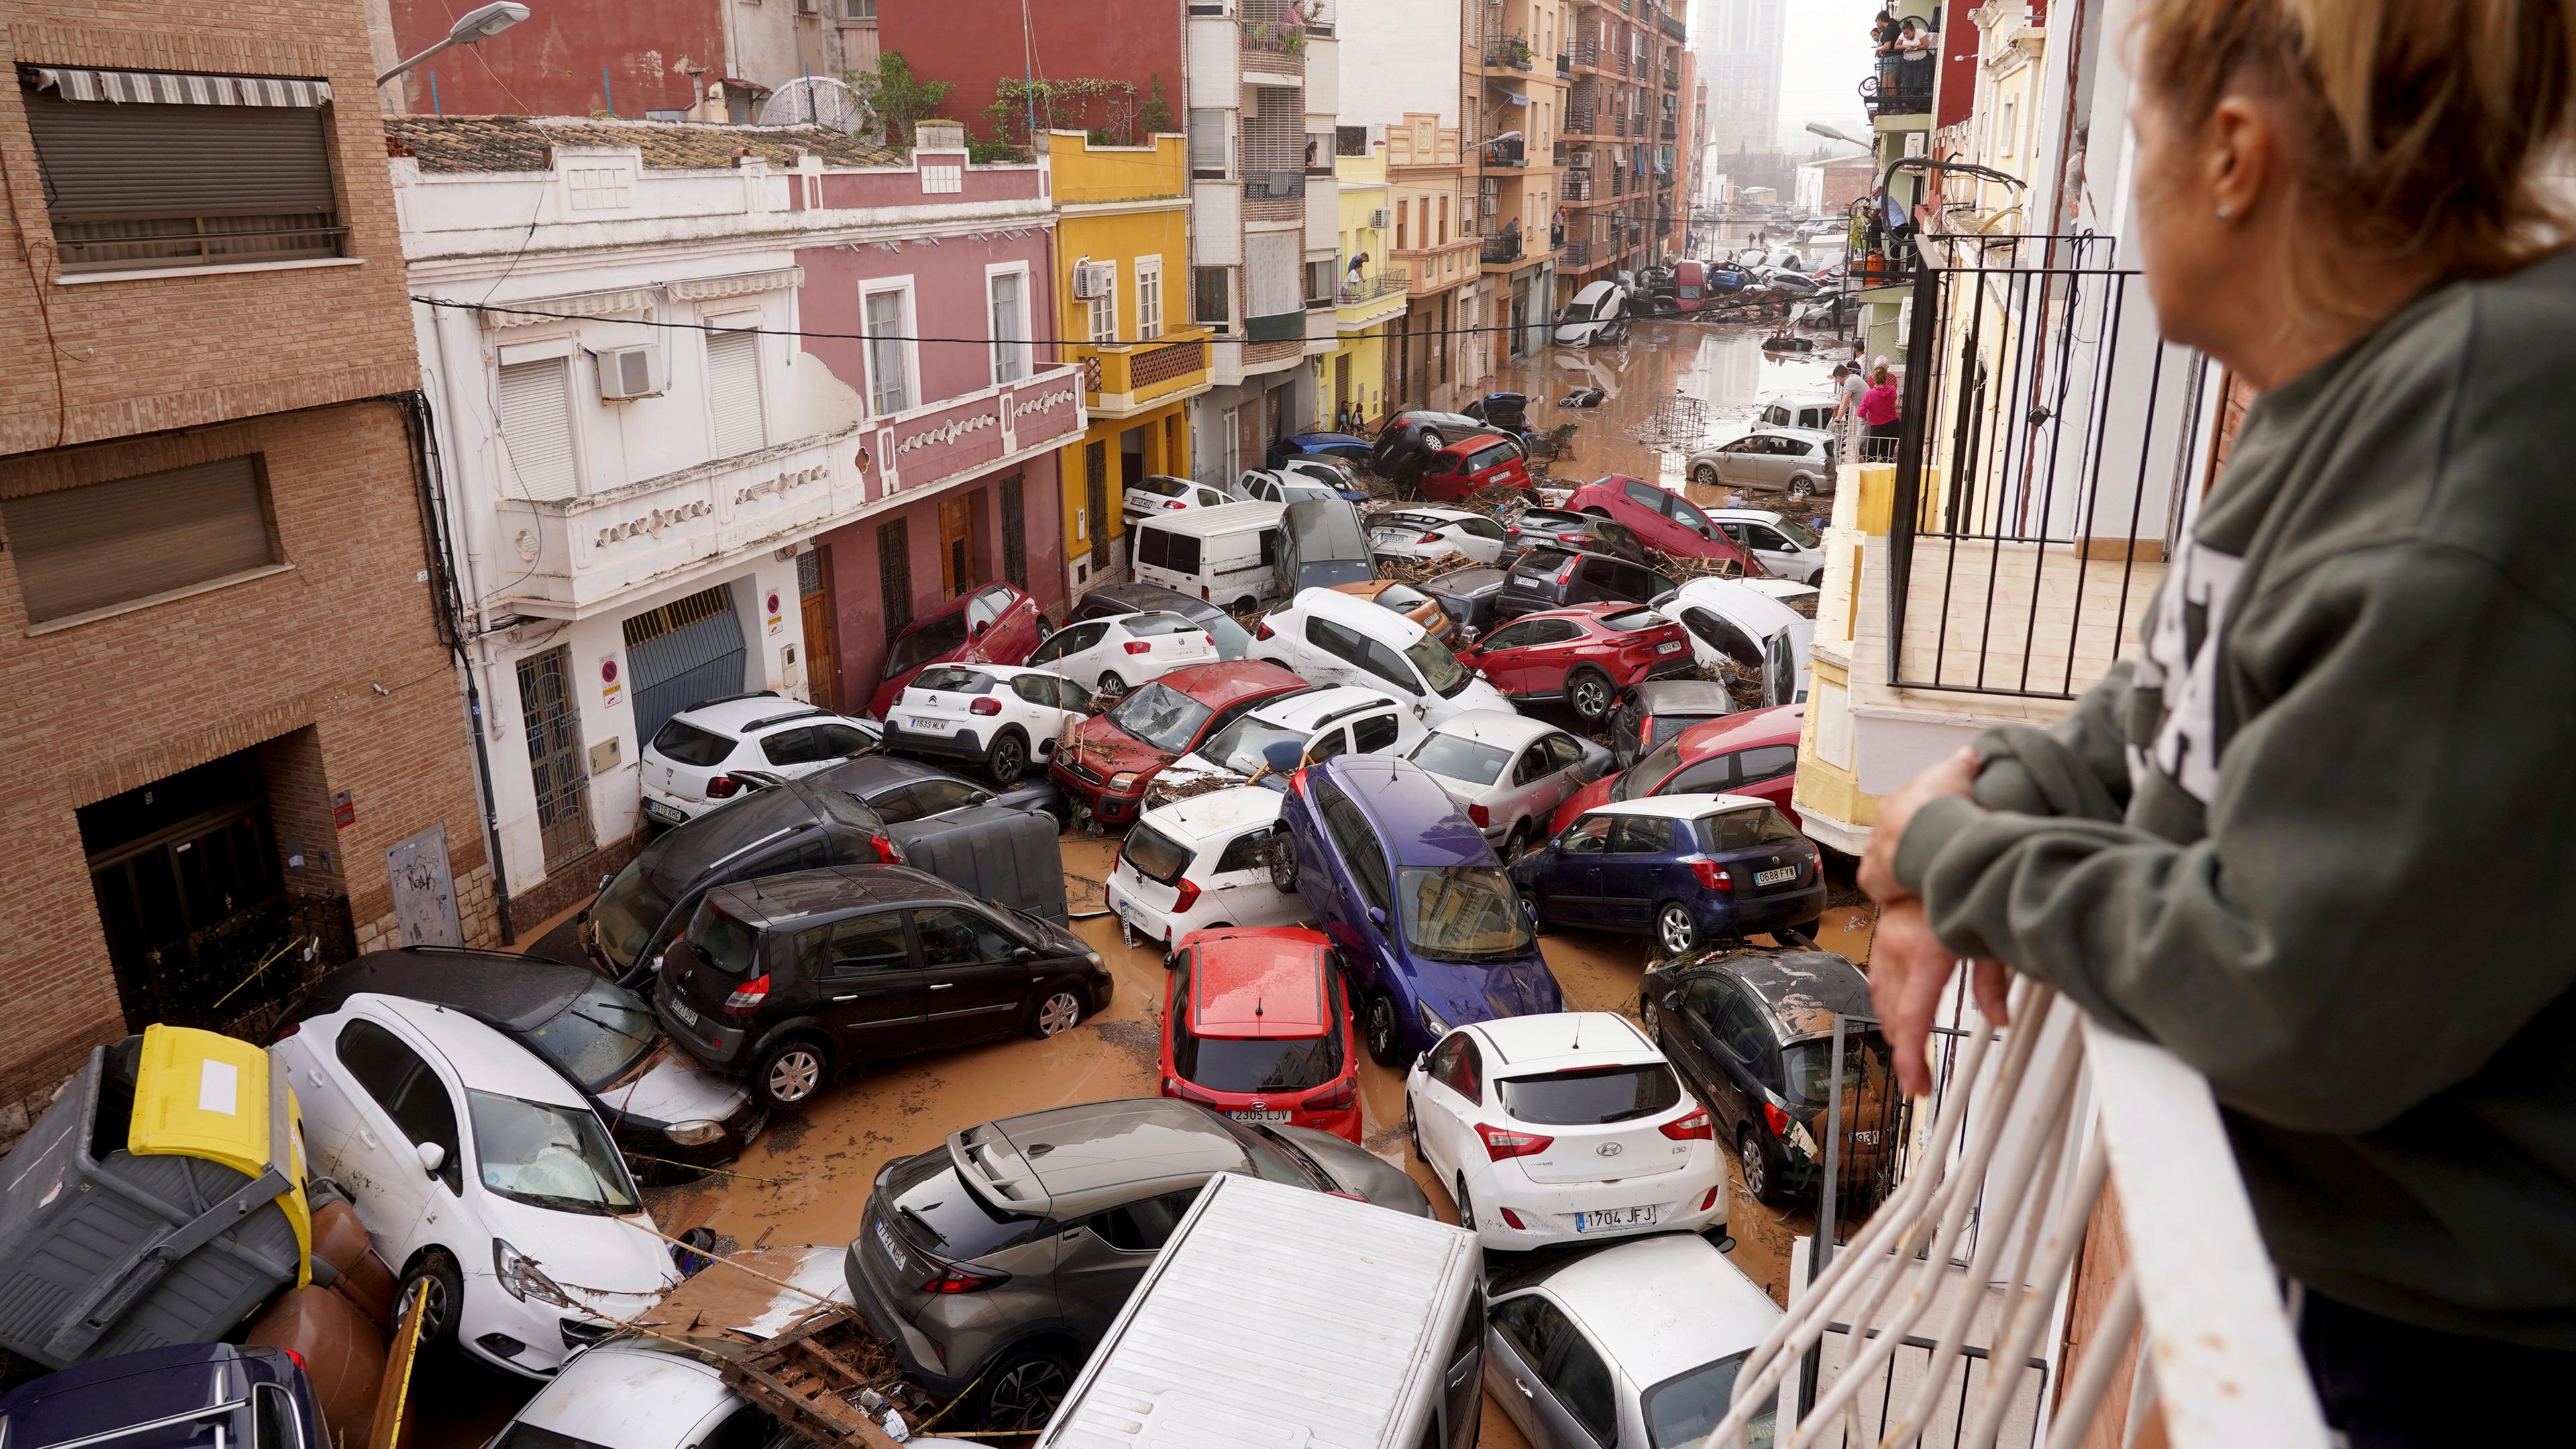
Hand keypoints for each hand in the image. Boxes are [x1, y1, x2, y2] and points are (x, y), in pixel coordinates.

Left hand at [1857, 746, 1981, 904]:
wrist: (1931, 832)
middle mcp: (1879, 825)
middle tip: (1935, 850)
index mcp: (1896, 802)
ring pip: (1885, 859)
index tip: (1940, 825)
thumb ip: (1962, 764)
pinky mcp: (1871, 878)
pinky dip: (1890, 889)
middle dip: (1911, 841)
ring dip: (1900, 865)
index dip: (1924, 818)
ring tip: (1925, 872)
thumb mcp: (1957, 773)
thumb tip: (1968, 754)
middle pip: (1894, 835)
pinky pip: (1878, 884)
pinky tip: (1907, 892)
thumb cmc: (1944, 803)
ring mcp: (1873, 851)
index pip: (1906, 811)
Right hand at [1871, 899, 2013, 1095]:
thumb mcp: (1989, 936)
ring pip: (1880, 1000)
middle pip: (1893, 1016)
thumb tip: (2000, 1018)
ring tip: (1910, 1053)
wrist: (1930, 851)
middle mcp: (1898, 949)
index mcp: (1925, 952)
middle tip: (1919, 1078)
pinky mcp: (1884, 936)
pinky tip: (1896, 1015)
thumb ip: (1993, 982)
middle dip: (1905, 1051)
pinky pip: (1878, 980)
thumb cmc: (1963, 884)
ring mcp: (1886, 942)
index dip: (1910, 1058)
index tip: (1916, 1084)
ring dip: (1893, 1029)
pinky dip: (1886, 1004)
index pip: (1912, 1018)